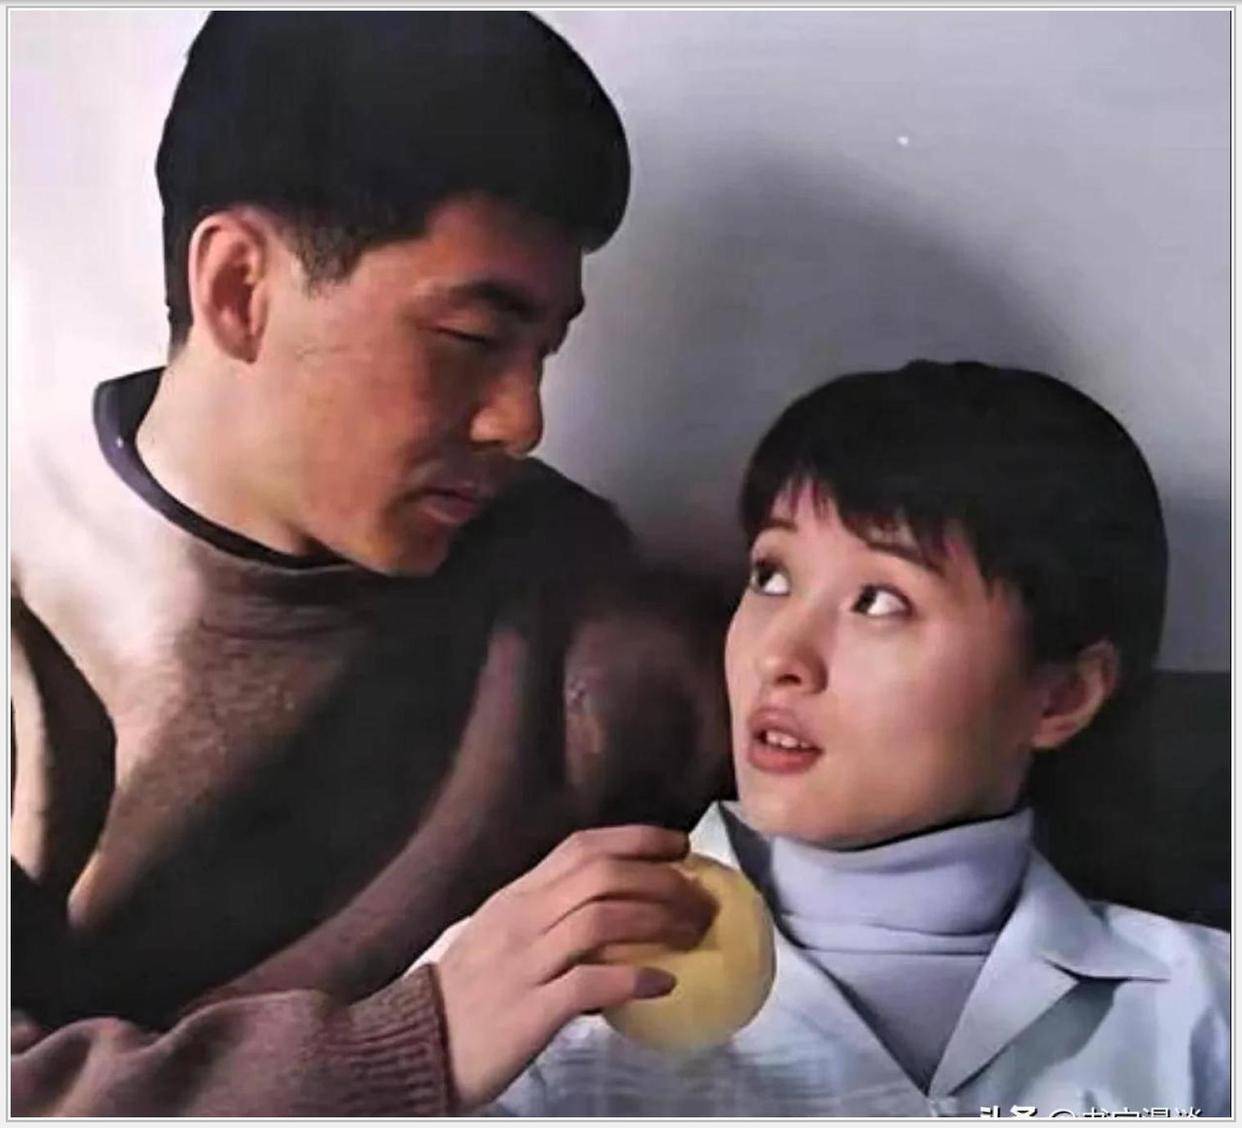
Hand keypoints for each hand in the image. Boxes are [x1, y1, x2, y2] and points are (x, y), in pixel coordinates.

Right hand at [433, 823, 716, 1110]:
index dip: (638, 839)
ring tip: (694, 934)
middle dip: (662, 880)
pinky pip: (590, 983)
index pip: (582, 847)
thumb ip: (548, 919)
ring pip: (602, 918)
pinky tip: (665, 983)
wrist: (413, 1044)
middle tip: (702, 899)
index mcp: (517, 896)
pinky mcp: (529, 1009)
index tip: (681, 846)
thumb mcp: (502, 938)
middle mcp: (521, 918)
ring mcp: (524, 961)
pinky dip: (634, 978)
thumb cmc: (468, 994)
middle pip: (603, 875)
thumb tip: (616, 912)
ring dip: (659, 921)